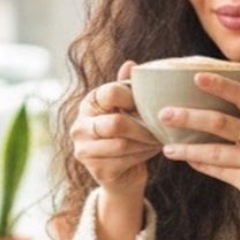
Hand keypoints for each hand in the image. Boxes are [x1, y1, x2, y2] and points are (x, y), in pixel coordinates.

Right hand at [70, 61, 161, 194]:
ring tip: (158, 139)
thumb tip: (130, 64)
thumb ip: (127, 88)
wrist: (122, 174)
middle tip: (159, 128)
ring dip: (145, 142)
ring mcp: (84, 150)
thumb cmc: (127, 135)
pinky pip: (125, 160)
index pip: (110, 92)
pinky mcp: (96, 170)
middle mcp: (80, 126)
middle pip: (116, 123)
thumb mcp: (127, 109)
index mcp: (88, 104)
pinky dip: (143, 155)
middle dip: (142, 127)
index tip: (147, 105)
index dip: (133, 98)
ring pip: (122, 144)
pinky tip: (151, 151)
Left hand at [158, 72, 239, 239]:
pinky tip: (187, 159)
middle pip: (221, 122)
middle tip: (164, 114)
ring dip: (187, 148)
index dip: (221, 85)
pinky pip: (219, 171)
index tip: (196, 77)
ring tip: (167, 148)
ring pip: (214, 151)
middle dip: (189, 117)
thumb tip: (212, 111)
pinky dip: (201, 164)